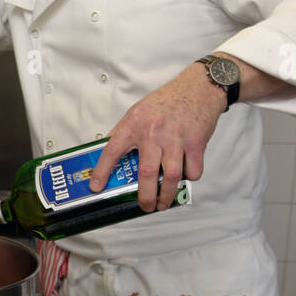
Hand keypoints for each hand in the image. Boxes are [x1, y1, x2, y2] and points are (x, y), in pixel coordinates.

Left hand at [88, 63, 226, 210]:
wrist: (199, 88)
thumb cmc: (166, 101)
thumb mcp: (138, 111)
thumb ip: (124, 132)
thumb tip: (106, 152)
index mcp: (134, 124)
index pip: (112, 150)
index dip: (102, 171)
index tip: (96, 187)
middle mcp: (153, 132)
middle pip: (146, 173)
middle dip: (145, 196)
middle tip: (145, 206)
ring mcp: (176, 139)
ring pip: (171, 176)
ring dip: (167, 195)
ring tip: (162, 204)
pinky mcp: (196, 143)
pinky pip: (193, 170)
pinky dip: (189, 177)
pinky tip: (185, 176)